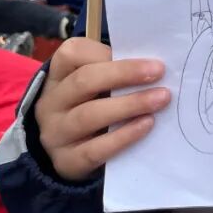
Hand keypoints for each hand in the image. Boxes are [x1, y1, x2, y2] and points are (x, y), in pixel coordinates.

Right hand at [35, 38, 169, 181]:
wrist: (72, 154)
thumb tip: (154, 65)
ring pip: (89, 115)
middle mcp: (51, 103)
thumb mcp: (97, 84)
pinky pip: (94, 149)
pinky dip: (123, 136)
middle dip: (124, 74)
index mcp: (58, 76)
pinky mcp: (66, 161)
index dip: (107, 51)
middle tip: (159, 72)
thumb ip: (117, 71)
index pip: (72, 53)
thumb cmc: (93, 105)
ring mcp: (56, 133)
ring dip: (130, 104)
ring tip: (161, 98)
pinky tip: (147, 124)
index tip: (142, 54)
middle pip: (84, 81)